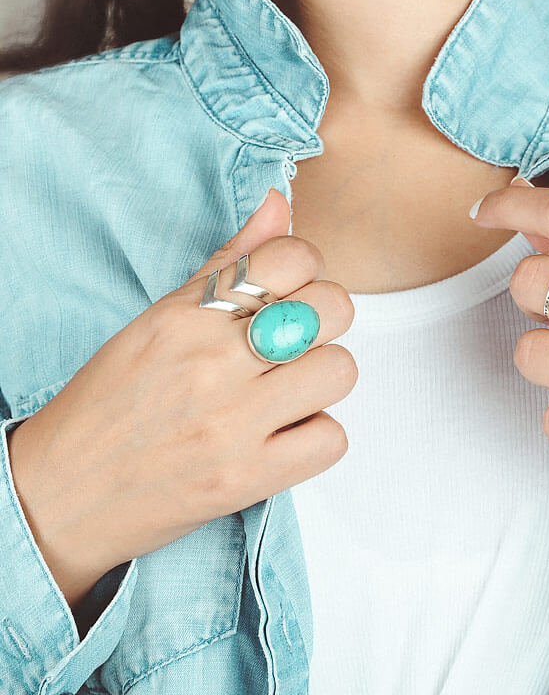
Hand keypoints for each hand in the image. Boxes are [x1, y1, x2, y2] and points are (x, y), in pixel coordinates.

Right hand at [8, 188, 357, 605]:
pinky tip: (285, 435)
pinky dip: (316, 437)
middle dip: (325, 321)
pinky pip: (332, 439)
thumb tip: (280, 202)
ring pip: (340, 371)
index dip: (308, 271)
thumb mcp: (159, 319)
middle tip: (298, 342)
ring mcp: (231, 423)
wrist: (63, 492)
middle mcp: (211, 363)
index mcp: (187, 316)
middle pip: (332, 310)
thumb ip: (229, 261)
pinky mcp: (248, 478)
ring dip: (323, 381)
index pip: (293, 257)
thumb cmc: (111, 402)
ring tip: (289, 391)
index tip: (292, 293)